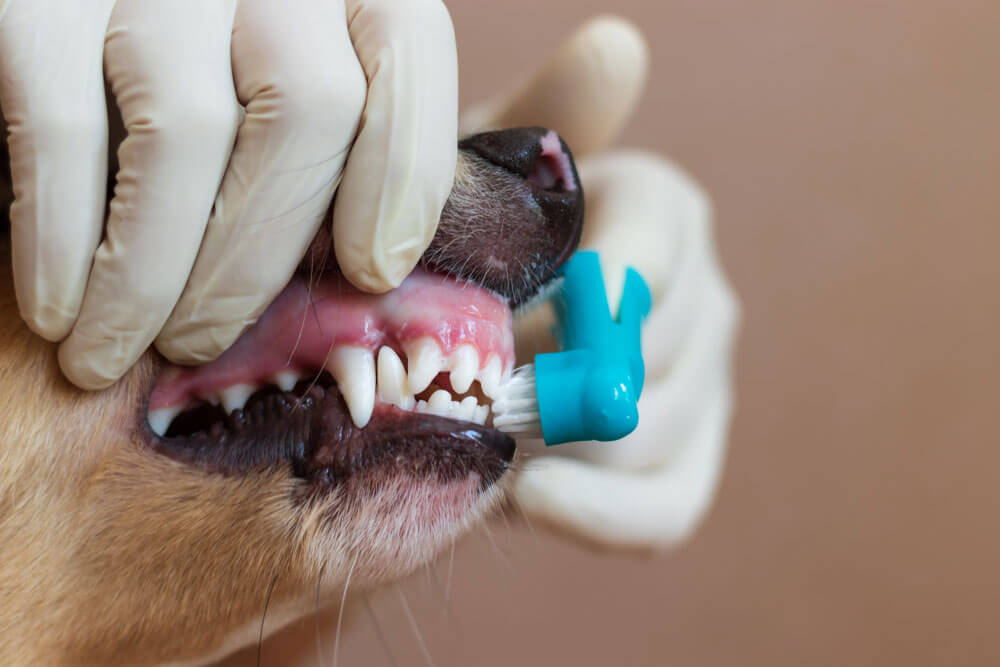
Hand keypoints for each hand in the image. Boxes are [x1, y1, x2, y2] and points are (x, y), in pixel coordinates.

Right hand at [0, 0, 456, 388]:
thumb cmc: (217, 93)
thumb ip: (338, 157)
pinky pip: (62, 127)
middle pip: (306, 107)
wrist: (100, 32)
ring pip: (187, 130)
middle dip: (257, 258)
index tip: (370, 274)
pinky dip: (61, 239)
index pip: (407, 46)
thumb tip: (364, 278)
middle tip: (202, 343)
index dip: (403, 169)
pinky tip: (59, 310)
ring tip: (116, 353)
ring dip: (152, 275)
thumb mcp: (297, 98)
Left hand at [463, 16, 739, 549]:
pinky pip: (668, 508)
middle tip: (477, 381)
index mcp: (660, 214)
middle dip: (566, 370)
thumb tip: (618, 43)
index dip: (614, 275)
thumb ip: (544, 118)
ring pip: (656, 431)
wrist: (439, 356)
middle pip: (660, 347)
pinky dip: (603, 513)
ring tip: (483, 428)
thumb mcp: (480, 181)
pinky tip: (536, 497)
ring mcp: (700, 388)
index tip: (548, 310)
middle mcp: (698, 297)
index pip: (665, 237)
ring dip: (566, 440)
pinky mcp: (683, 466)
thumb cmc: (453, 254)